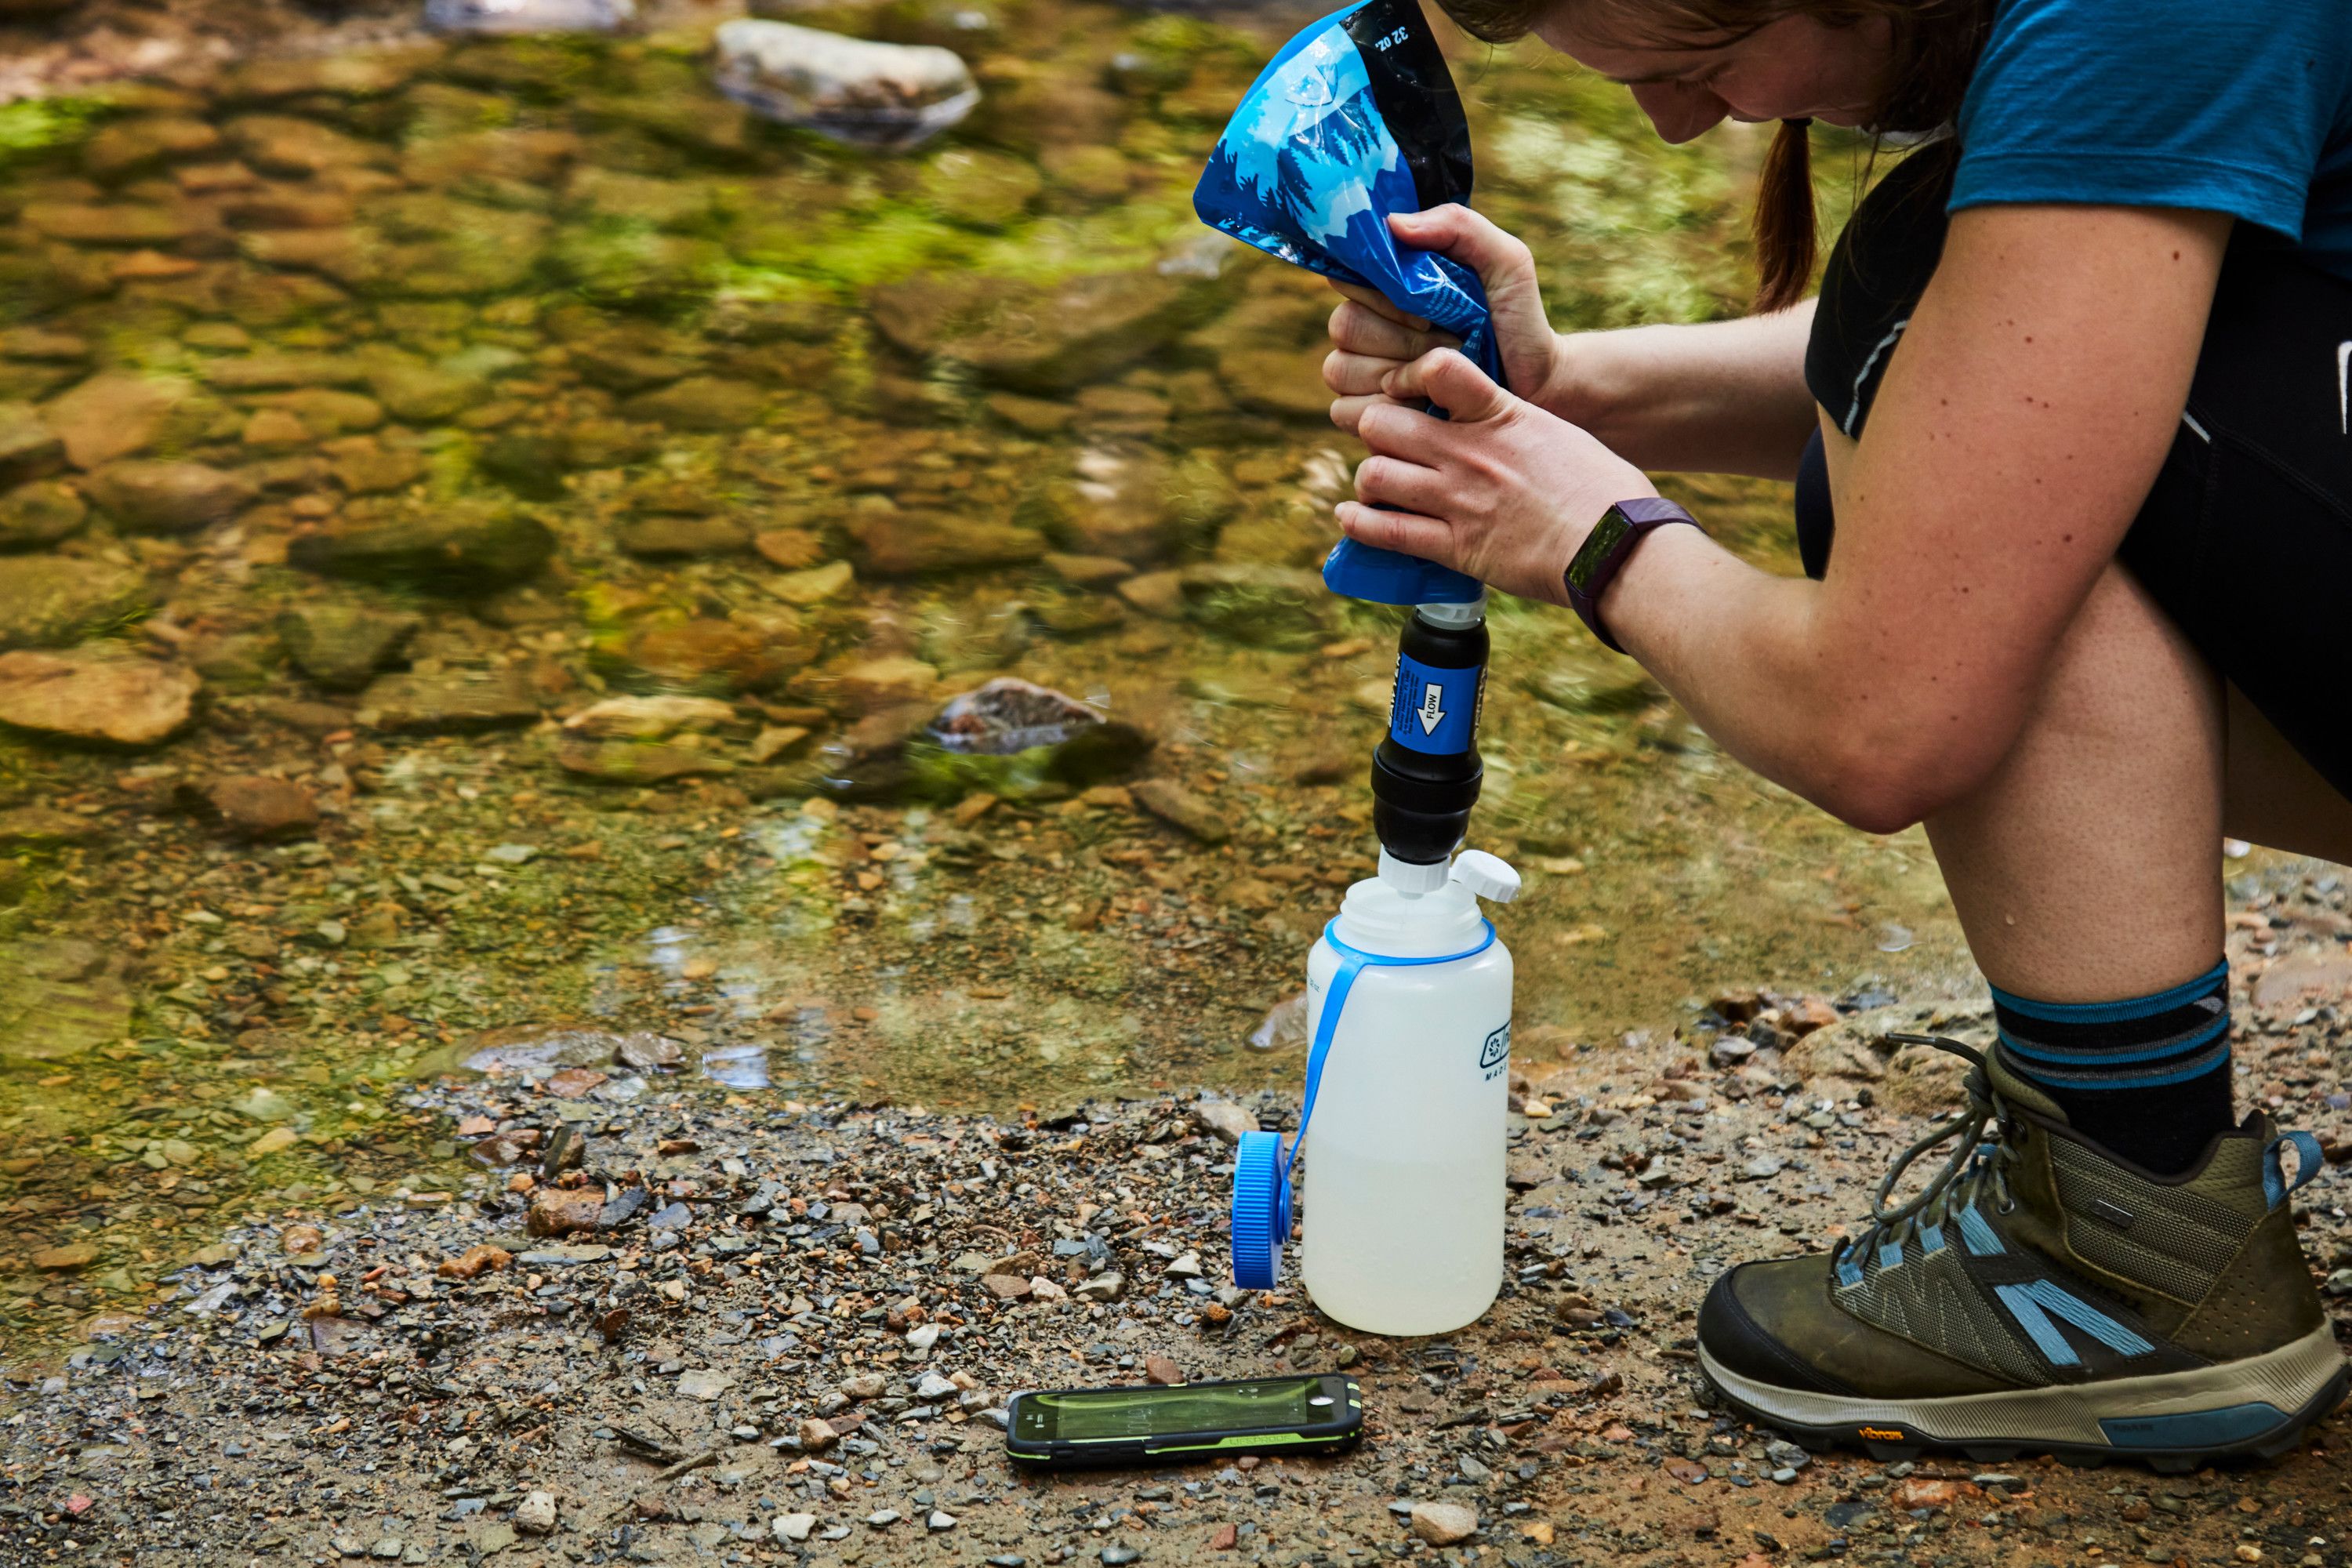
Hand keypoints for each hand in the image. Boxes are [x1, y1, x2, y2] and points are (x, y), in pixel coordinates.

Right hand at [1323, 205, 1562, 433]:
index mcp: (1385, 285)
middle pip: (1344, 326)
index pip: (1347, 276)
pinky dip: (1384, 411)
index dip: (1383, 292)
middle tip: (1447, 341)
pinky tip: (1423, 406)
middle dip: (1401, 338)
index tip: (1425, 302)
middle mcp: (1363, 326)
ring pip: (1340, 369)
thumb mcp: (1504, 260)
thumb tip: (1393, 224)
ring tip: (1440, 374)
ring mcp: (1359, 372)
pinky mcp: (1364, 415)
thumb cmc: (1517, 319)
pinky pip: (1346, 411)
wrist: (1535, 382)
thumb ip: (1456, 227)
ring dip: (1396, 375)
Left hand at [1336, 348, 1657, 606]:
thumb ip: (1513, 426)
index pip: (1437, 369)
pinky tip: (1352, 517)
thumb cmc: (1604, 491)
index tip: (1407, 390)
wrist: (1617, 547)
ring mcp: (1458, 499)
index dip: (1409, 376)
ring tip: (1378, 487)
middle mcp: (1470, 452)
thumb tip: (1495, 427)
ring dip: (1370, 480)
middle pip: (1384, 424)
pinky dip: (1359, 523)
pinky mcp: (1455, 546)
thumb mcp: (1558, 434)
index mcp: (1500, 415)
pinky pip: (1385, 530)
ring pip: (1374, 474)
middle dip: (1377, 432)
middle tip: (1388, 447)